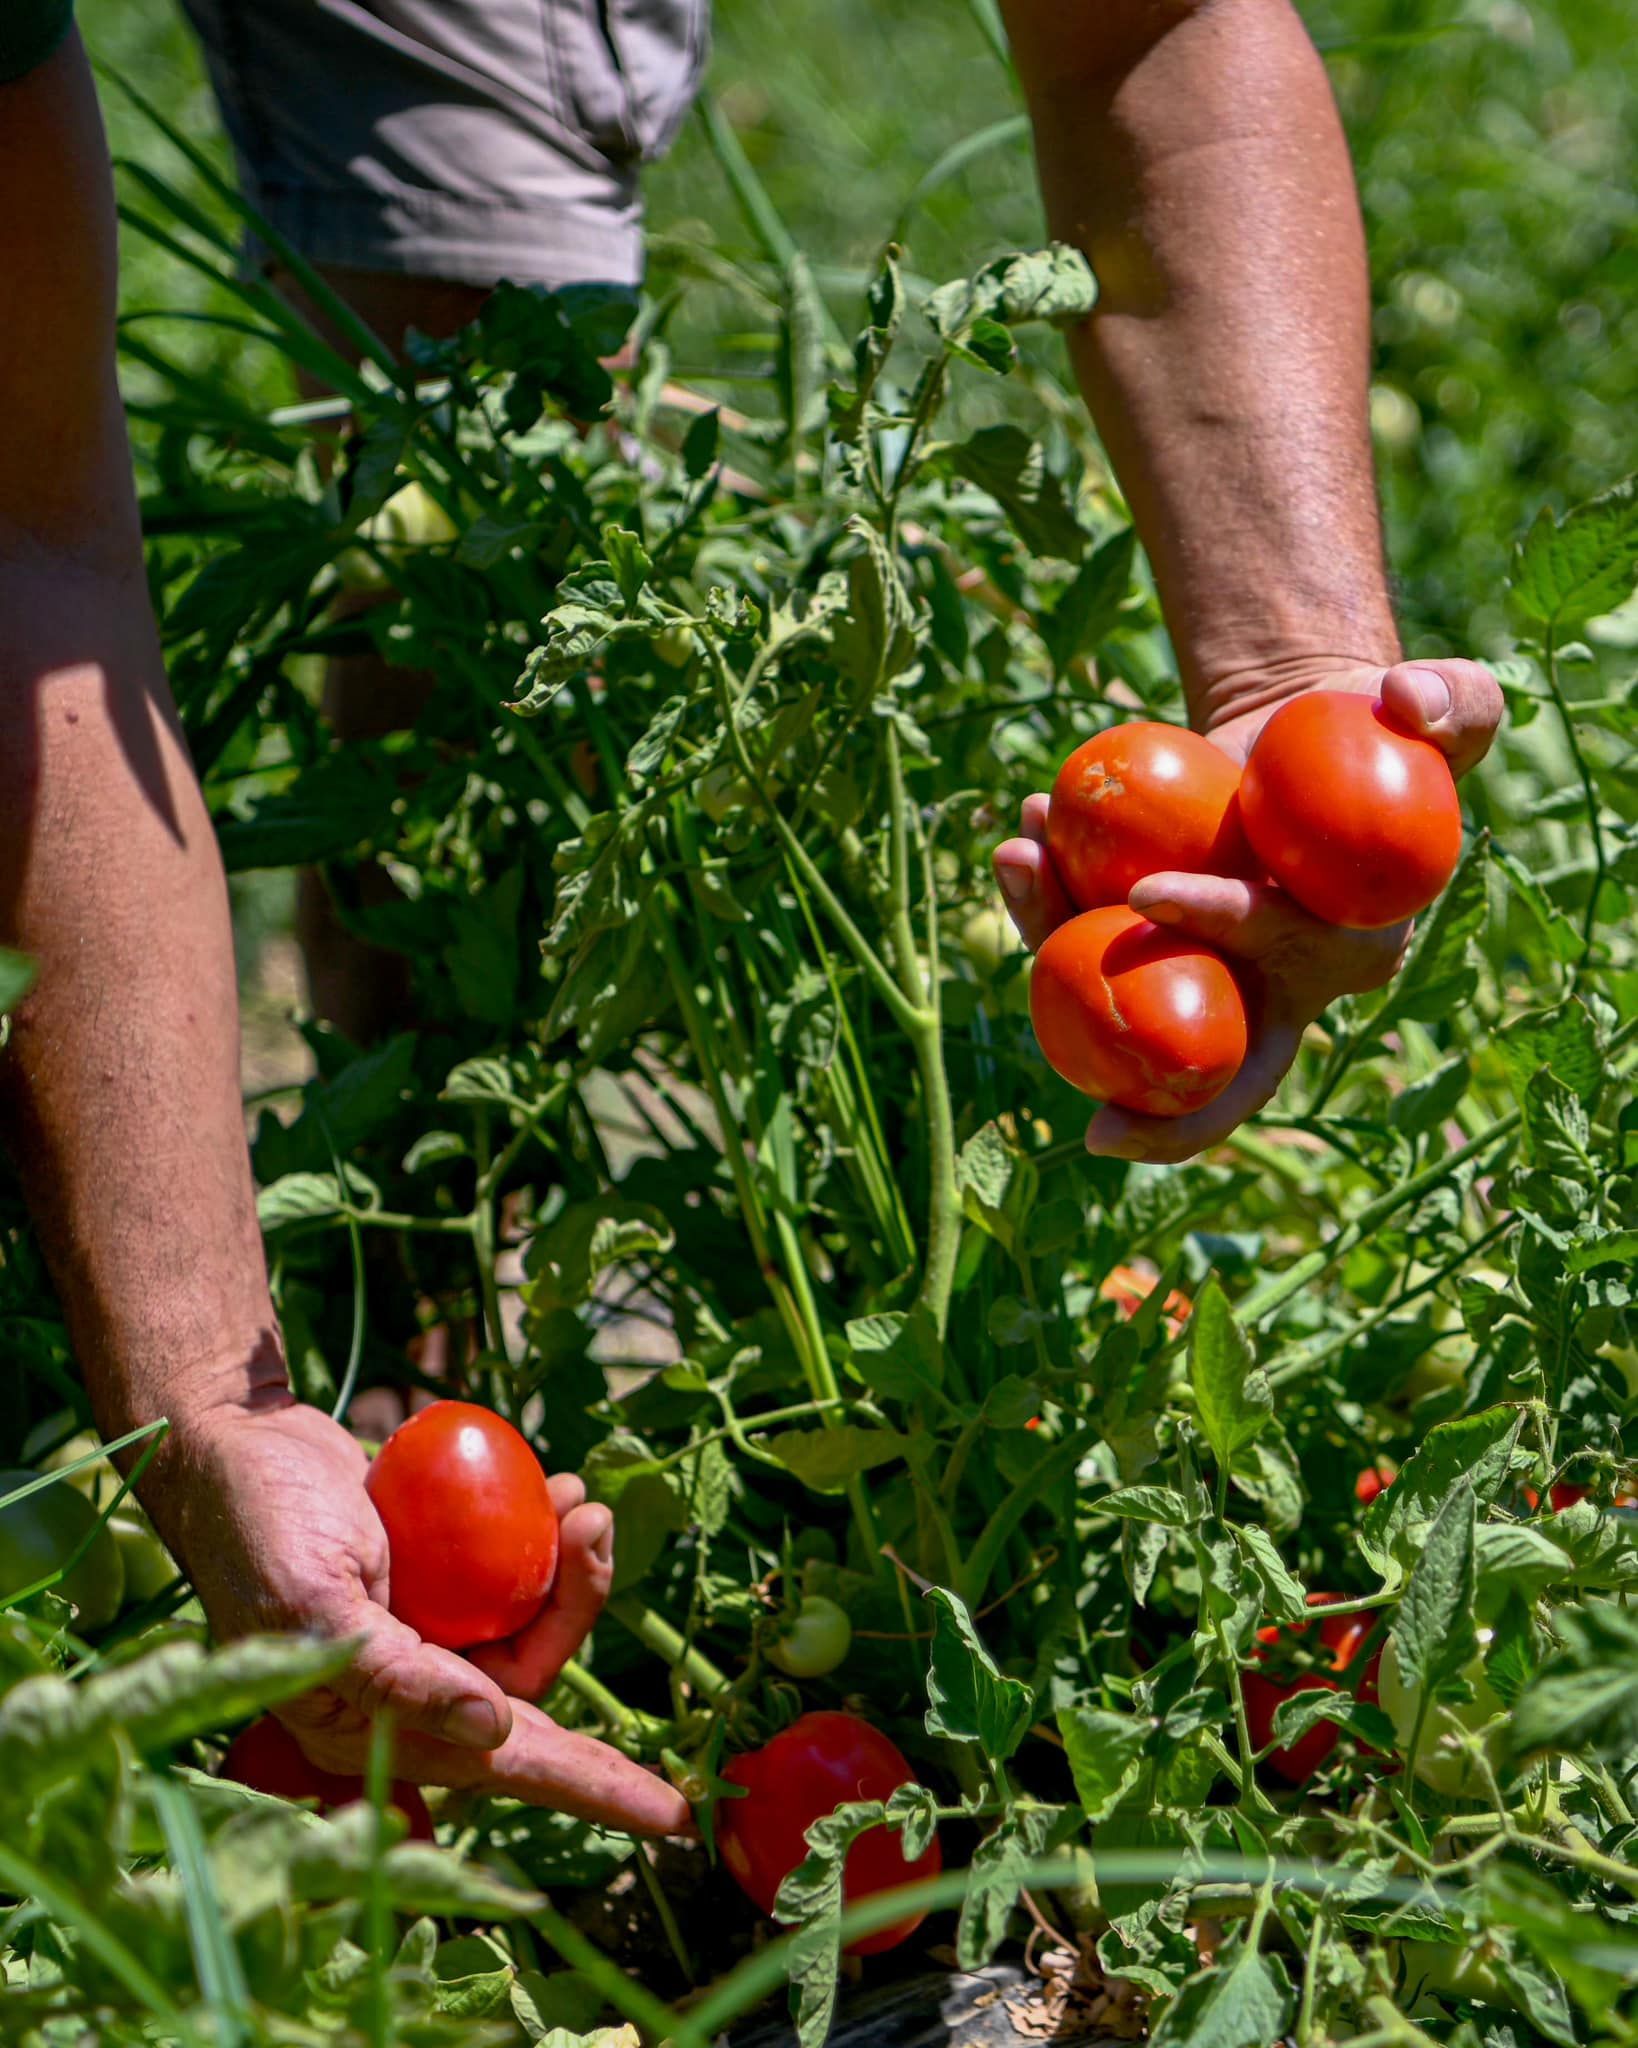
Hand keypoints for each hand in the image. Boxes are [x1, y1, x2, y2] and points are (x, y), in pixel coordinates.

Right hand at [142, 1395, 689, 1834]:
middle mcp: (411, 1686)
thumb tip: (494, 1728)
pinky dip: (543, 1533)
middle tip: (597, 1529)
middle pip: (534, 1675)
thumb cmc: (258, 1528)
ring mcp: (429, 1628)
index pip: (503, 1765)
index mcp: (375, 1721)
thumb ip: (397, 1675)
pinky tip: (557, 1489)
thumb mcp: (315, 1604)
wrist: (239, 1444)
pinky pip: (514, 1570)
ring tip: (579, 1501)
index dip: (592, 1787)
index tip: (672, 1812)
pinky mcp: (440, 1574)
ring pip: (532, 1620)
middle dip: (579, 1609)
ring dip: (568, 1565)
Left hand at [993, 658, 1501, 1163]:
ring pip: (1118, 997)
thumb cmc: (1383, 732)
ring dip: (1051, 933)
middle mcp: (1277, 992)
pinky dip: (1042, 897)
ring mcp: (1204, 980)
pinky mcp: (1148, 954)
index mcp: (1349, 953)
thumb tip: (1404, 698)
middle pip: (1203, 1053)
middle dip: (1143, 1097)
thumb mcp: (1444, 708)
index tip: (1149, 888)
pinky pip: (1083, 942)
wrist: (1307, 736)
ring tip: (1014, 856)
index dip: (1225, 933)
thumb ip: (1452, 702)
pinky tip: (1015, 841)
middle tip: (1066, 1066)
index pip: (1287, 961)